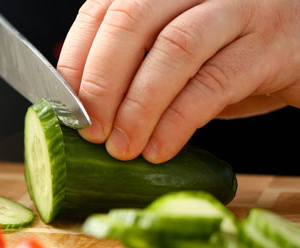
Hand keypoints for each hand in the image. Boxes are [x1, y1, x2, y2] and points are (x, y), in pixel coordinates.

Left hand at [57, 0, 299, 162]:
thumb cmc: (235, 49)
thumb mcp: (177, 50)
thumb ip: (135, 65)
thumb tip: (82, 109)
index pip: (102, 10)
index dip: (77, 58)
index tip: (60, 104)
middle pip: (132, 21)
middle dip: (101, 81)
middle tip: (88, 130)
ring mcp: (241, 7)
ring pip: (173, 49)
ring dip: (138, 106)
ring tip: (121, 147)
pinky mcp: (273, 46)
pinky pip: (214, 83)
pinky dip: (178, 121)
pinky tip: (160, 148)